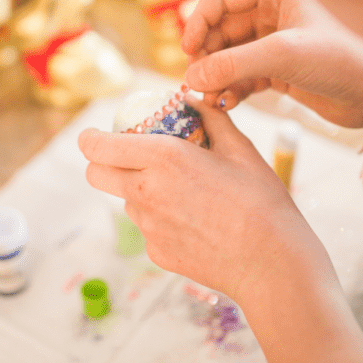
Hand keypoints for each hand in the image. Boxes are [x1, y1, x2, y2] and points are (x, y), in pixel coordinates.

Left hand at [78, 97, 321, 300]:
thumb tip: (192, 99)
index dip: (91, 138)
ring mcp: (149, 227)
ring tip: (185, 193)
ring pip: (125, 201)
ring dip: (140, 191)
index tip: (97, 135)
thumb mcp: (240, 148)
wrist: (272, 263)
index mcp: (164, 158)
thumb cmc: (262, 201)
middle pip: (95, 174)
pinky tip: (197, 222)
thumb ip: (210, 118)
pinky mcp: (156, 252)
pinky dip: (162, 220)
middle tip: (128, 158)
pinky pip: (148, 228)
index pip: (97, 146)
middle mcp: (146, 192)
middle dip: (102, 163)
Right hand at [183, 0, 362, 128]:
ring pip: (228, 56)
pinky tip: (227, 103)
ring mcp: (274, 43)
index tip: (187, 51)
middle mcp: (273, 13)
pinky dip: (230, 89)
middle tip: (196, 82)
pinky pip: (241, 76)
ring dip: (215, 76)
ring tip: (211, 98)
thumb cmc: (342, 60)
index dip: (198, 22)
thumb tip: (190, 77)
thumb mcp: (284, 56)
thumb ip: (233, 64)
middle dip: (205, 55)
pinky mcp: (279, 71)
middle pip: (219, 29)